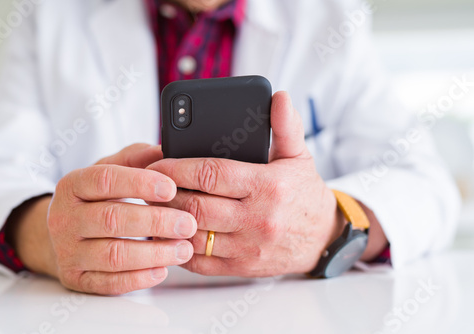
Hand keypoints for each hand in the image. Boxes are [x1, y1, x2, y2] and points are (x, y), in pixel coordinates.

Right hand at [11, 144, 196, 294]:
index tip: (171, 188)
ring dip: (155, 253)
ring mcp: (67, 251)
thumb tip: (165, 149)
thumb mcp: (111, 171)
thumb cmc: (96, 199)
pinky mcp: (76, 278)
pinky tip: (162, 269)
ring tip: (184, 248)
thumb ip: (136, 158)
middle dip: (156, 222)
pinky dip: (140, 278)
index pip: (105, 179)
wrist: (63, 235)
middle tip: (188, 223)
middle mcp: (64, 218)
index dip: (140, 183)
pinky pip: (110, 283)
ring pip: (114, 254)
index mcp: (72, 185)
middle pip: (113, 219)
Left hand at [146, 92, 344, 276]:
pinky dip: (180, 246)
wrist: (322, 237)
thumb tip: (280, 97)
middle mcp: (257, 219)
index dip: (177, 168)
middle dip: (166, 195)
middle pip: (196, 206)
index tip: (157, 164)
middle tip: (151, 186)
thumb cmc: (304, 193)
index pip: (211, 174)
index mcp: (267, 186)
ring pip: (193, 235)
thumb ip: (286, 127)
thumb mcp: (299, 156)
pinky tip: (172, 232)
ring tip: (156, 206)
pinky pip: (200, 261)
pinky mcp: (242, 267)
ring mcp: (248, 247)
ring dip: (168, 220)